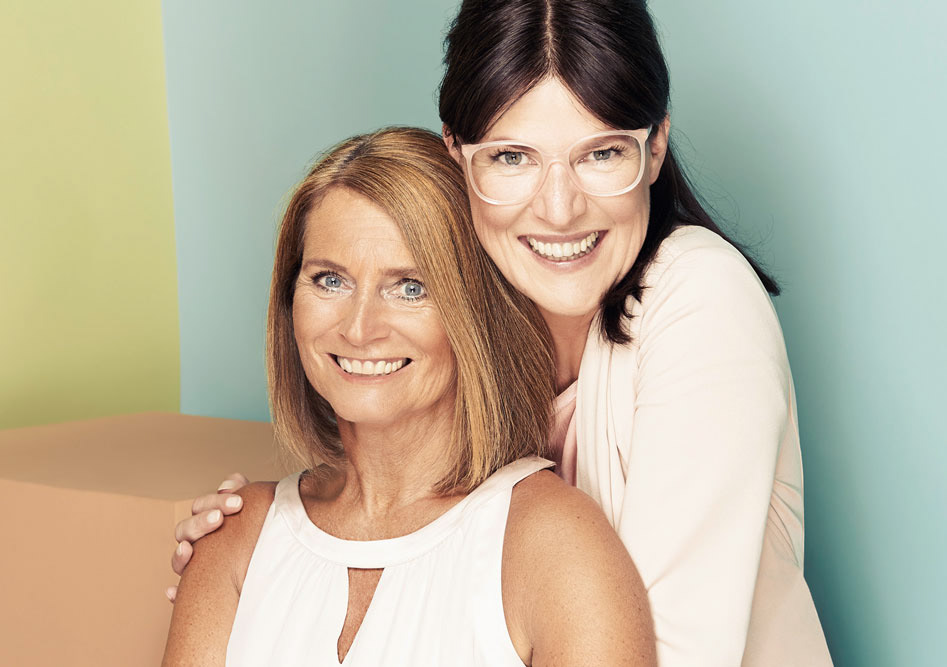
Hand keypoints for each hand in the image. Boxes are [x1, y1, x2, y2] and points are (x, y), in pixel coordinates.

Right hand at [166, 473, 249, 602]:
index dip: (215, 502)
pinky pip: (179, 594)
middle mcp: (196, 542)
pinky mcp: (196, 591)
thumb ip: (242, 494)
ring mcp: (194, 566)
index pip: (201, 506)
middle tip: (218, 518)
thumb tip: (233, 480)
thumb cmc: (254, 534)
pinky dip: (174, 592)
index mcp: (207, 521)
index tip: (238, 502)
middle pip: (185, 529)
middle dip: (199, 523)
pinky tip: (172, 591)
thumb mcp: (251, 514)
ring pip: (178, 559)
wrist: (265, 570)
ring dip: (180, 554)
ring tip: (188, 549)